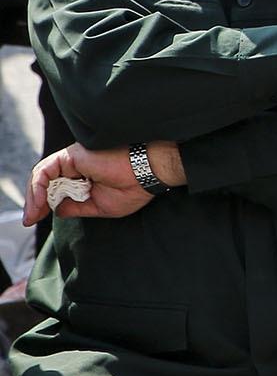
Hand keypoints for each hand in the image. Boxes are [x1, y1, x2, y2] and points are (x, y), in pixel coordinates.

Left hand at [23, 140, 180, 224]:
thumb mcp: (99, 206)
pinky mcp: (70, 156)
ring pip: (41, 177)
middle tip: (30, 220)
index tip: (34, 219)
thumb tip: (55, 209)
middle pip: (45, 183)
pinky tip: (40, 202)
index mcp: (84, 177)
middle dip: (35, 203)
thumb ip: (75, 207)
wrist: (148, 172)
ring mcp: (73, 160)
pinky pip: (45, 171)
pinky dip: (38, 187)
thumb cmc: (134, 187)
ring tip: (34, 215)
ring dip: (34, 198)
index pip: (55, 189)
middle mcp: (76, 166)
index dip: (42, 204)